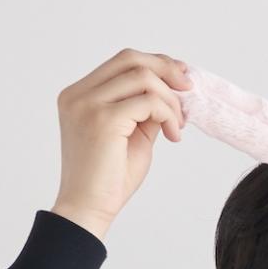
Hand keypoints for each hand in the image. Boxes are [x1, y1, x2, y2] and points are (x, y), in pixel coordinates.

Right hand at [53, 49, 191, 237]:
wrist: (88, 209)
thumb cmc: (108, 178)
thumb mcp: (132, 133)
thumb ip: (146, 108)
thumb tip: (175, 87)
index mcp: (79, 95)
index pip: (122, 62)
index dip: (156, 64)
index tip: (181, 79)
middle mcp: (78, 95)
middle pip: (131, 59)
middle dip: (167, 70)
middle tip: (189, 91)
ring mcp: (87, 105)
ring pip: (143, 78)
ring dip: (171, 100)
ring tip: (177, 126)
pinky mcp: (103, 119)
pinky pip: (149, 102)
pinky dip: (169, 115)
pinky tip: (173, 136)